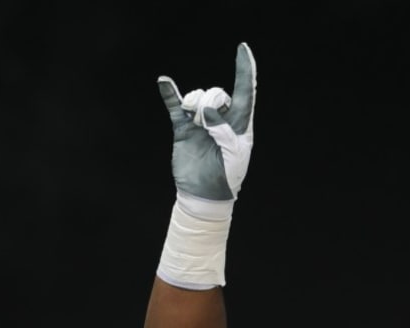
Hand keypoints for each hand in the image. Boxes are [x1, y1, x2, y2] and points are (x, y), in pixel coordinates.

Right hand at [158, 43, 256, 201]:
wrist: (203, 196)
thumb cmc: (226, 178)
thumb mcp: (234, 155)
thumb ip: (224, 130)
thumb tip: (206, 111)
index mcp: (240, 124)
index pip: (245, 91)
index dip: (245, 69)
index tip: (242, 49)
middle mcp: (220, 119)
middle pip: (216, 93)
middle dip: (211, 100)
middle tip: (207, 122)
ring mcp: (200, 123)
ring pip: (197, 98)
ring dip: (195, 104)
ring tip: (194, 122)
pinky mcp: (183, 130)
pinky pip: (175, 108)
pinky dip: (170, 94)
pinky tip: (164, 82)